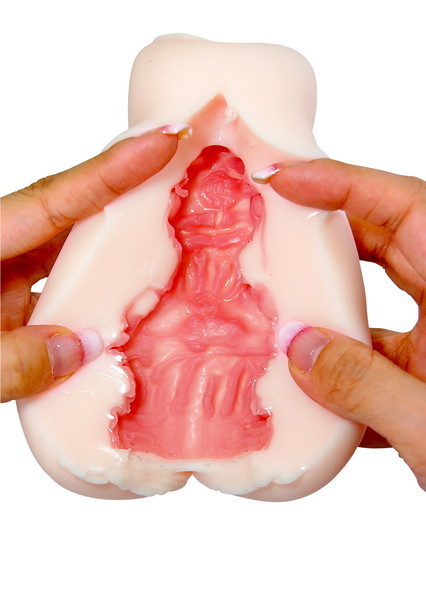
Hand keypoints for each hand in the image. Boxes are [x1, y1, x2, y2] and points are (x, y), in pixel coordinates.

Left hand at [1, 124, 189, 401]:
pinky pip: (54, 310)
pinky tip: (119, 327)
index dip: (114, 169)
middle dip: (126, 198)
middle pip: (68, 220)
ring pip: (66, 268)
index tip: (165, 136)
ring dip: (113, 265)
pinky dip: (88, 316)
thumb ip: (15, 361)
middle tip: (182, 176)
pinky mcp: (0, 321)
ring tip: (167, 256)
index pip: (56, 200)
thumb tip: (84, 349)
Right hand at [253, 159, 425, 489]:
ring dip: (328, 311)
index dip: (345, 184)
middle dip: (327, 239)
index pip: (409, 210)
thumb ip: (362, 386)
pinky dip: (343, 366)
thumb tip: (297, 349)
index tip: (286, 178)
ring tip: (282, 320)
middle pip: (386, 245)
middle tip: (274, 235)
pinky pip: (378, 354)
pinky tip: (313, 389)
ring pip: (377, 302)